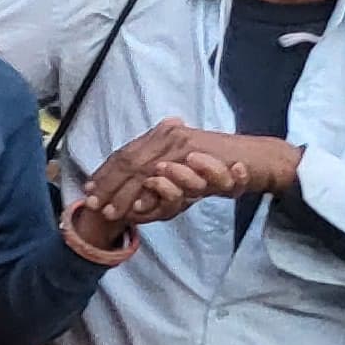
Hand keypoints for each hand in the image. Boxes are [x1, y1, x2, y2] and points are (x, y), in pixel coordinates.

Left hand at [78, 120, 298, 220]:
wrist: (256, 158)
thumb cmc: (221, 164)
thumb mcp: (186, 164)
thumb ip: (163, 168)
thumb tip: (138, 184)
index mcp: (164, 133)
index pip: (126, 153)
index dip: (105, 172)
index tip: (88, 189)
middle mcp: (169, 134)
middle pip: (128, 160)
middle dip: (107, 184)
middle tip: (91, 204)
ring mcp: (182, 143)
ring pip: (142, 170)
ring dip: (124, 192)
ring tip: (110, 210)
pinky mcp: (196, 156)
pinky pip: (167, 176)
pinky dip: (151, 191)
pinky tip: (137, 206)